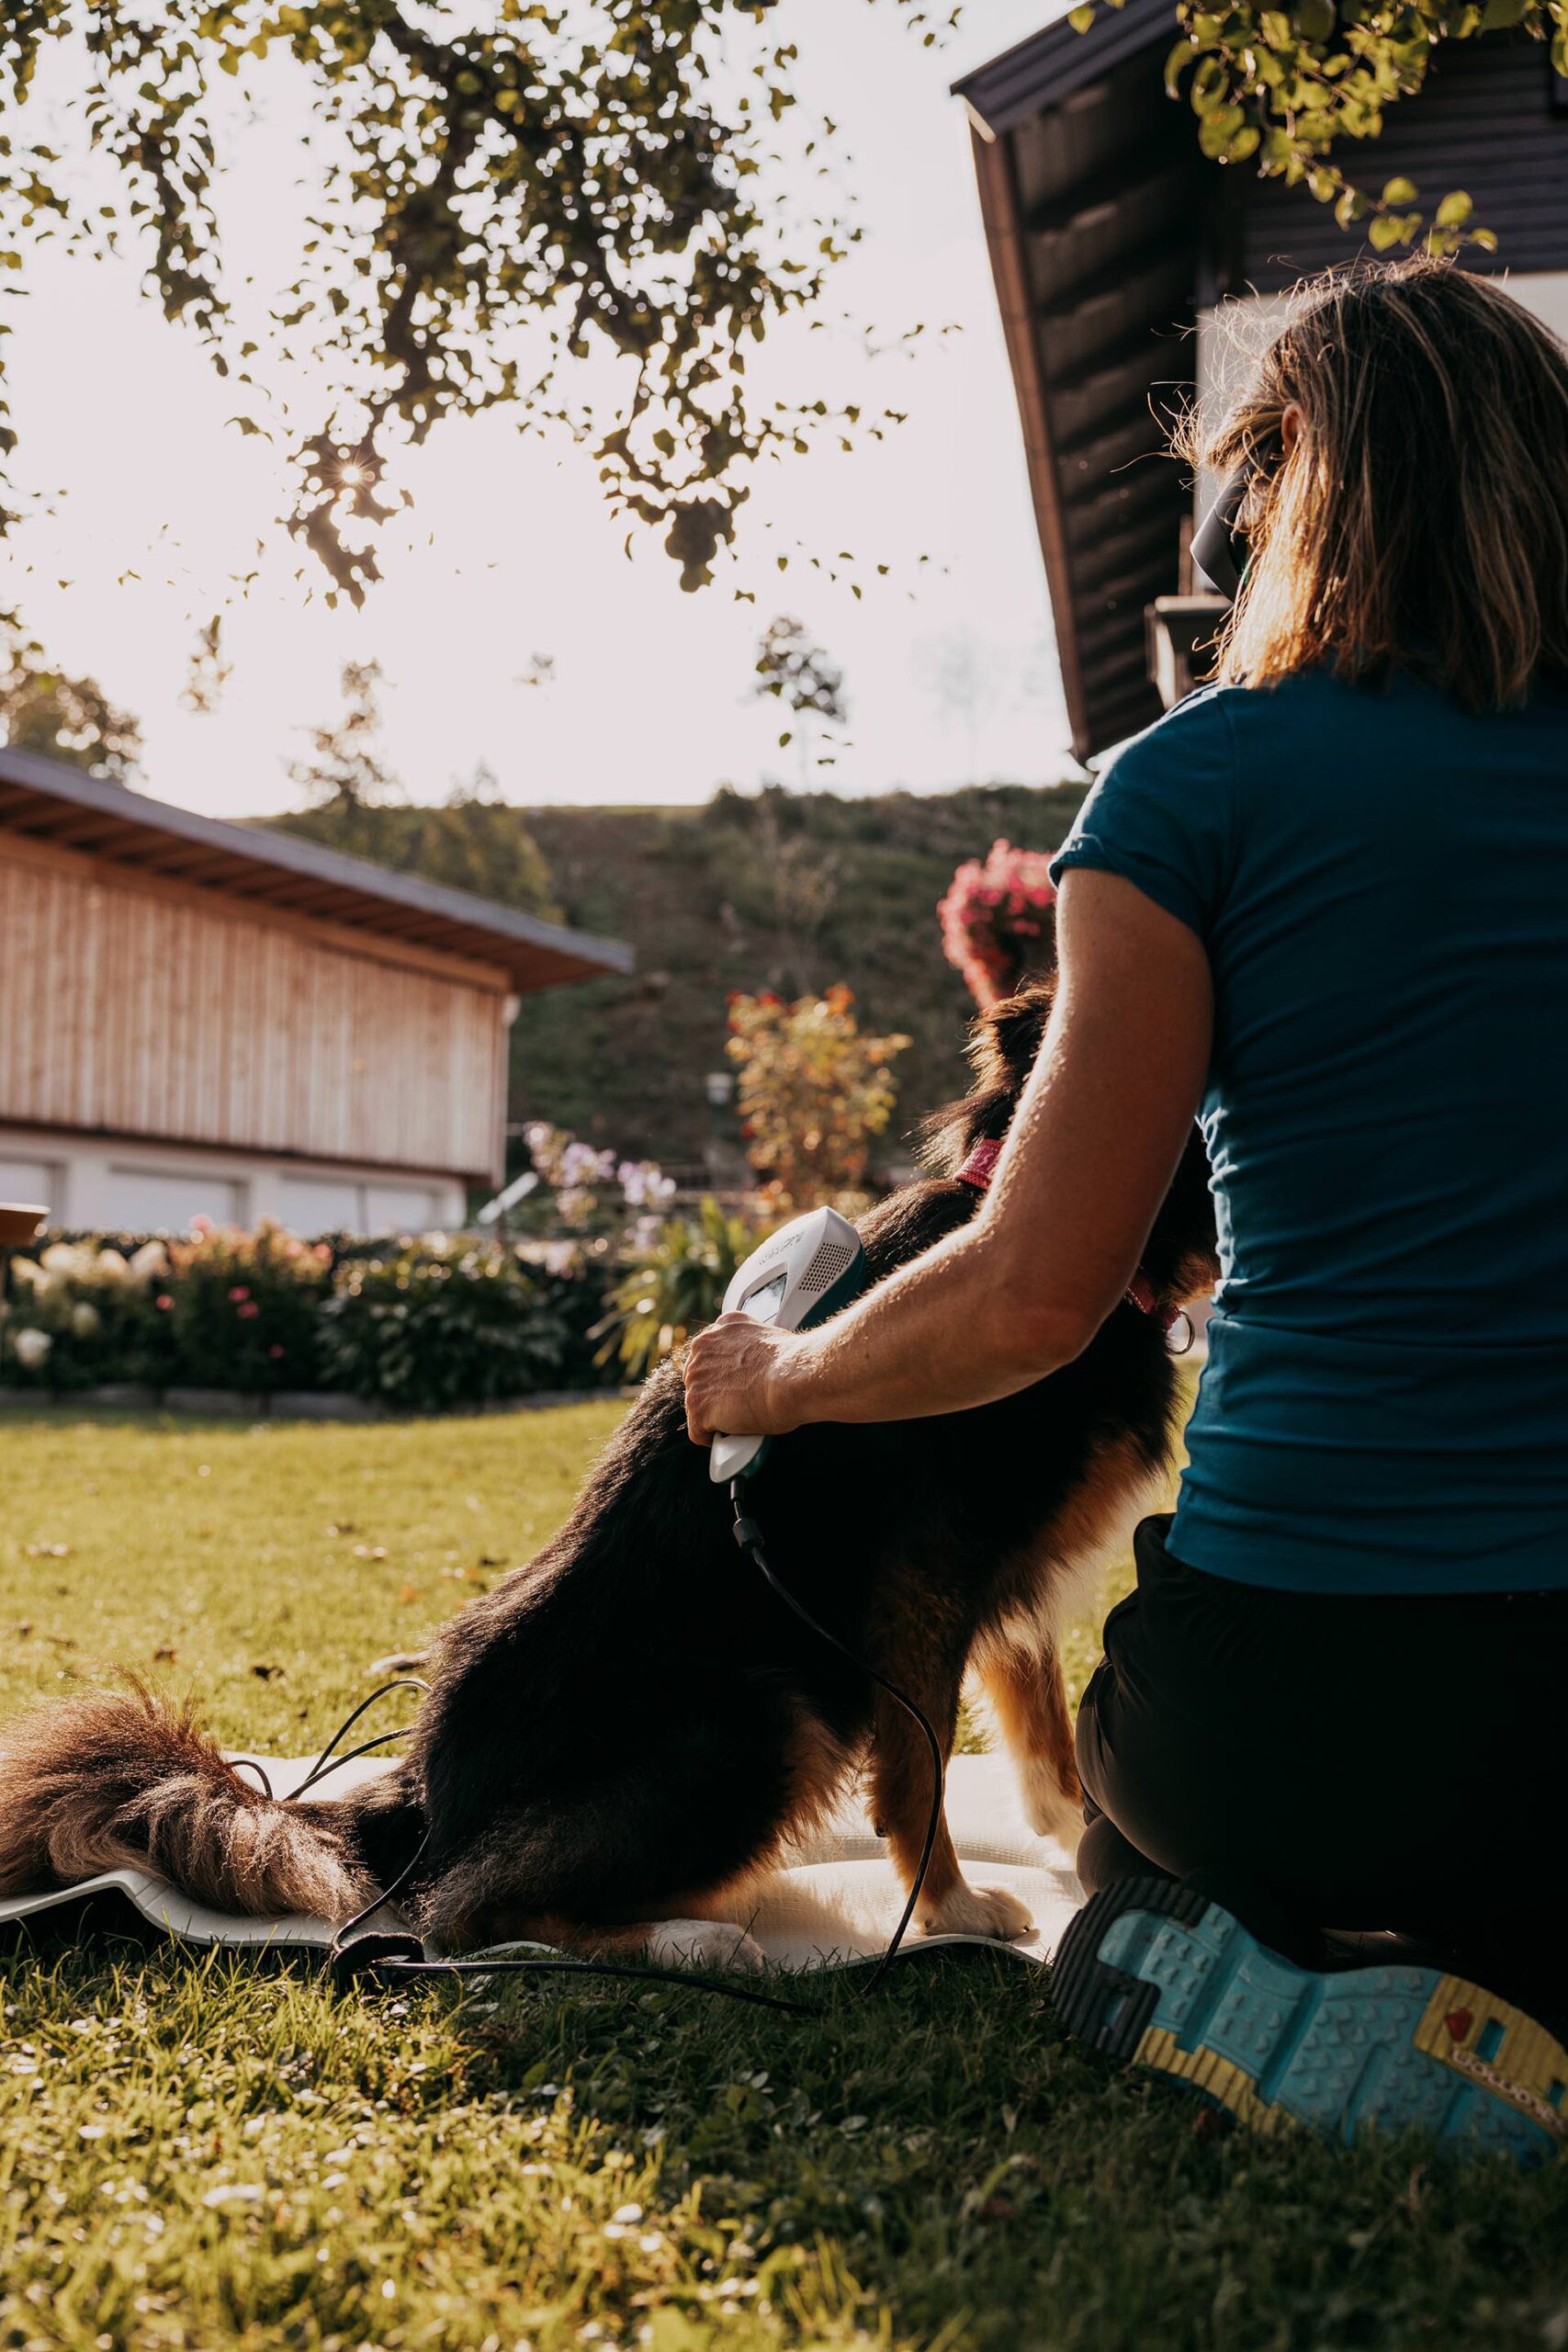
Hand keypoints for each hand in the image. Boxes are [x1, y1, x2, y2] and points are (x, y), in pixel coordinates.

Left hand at [682, 1314, 806, 1446]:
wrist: (793, 1378)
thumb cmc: (792, 1364)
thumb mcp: (769, 1339)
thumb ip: (752, 1349)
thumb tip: (758, 1367)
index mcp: (722, 1327)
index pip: (710, 1352)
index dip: (723, 1373)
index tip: (735, 1384)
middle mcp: (703, 1347)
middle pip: (698, 1377)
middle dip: (715, 1393)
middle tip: (739, 1405)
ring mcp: (697, 1377)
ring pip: (696, 1404)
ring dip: (715, 1415)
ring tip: (739, 1422)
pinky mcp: (697, 1405)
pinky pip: (697, 1431)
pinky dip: (711, 1438)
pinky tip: (728, 1439)